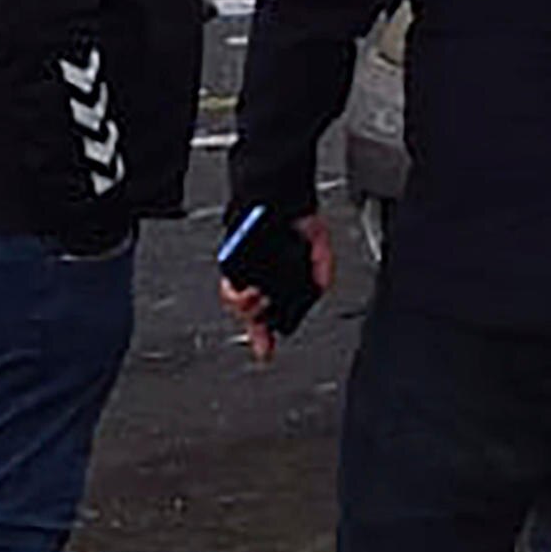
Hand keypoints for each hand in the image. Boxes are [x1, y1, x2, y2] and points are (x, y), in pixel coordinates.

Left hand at [220, 212, 333, 361]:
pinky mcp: (231, 265)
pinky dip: (235, 294)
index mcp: (278, 285)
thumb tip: (319, 290)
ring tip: (258, 298)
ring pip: (238, 306)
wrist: (284, 198)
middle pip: (251, 316)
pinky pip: (227, 288)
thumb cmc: (300, 223)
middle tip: (266, 315)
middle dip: (258, 324)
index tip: (266, 353)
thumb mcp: (319, 252)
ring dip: (247, 308)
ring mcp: (244, 276)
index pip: (269, 318)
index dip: (265, 338)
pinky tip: (247, 290)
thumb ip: (322, 273)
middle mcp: (259, 283)